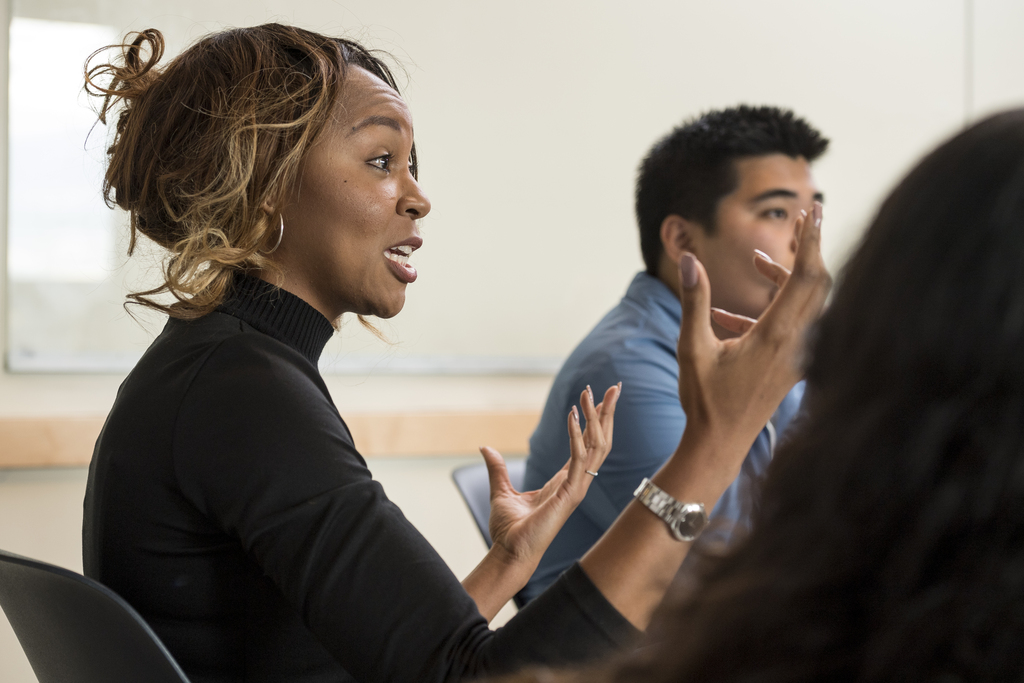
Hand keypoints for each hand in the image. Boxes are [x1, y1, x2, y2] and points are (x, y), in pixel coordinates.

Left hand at [482, 383, 620, 566]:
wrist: (509, 553)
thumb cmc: (509, 530)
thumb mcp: (501, 491)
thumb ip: (498, 468)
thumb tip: (485, 448)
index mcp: (565, 481)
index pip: (588, 444)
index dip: (596, 420)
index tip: (599, 396)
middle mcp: (577, 482)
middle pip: (600, 441)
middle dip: (608, 413)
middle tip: (614, 386)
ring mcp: (577, 489)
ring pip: (596, 447)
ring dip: (596, 418)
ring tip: (591, 393)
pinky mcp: (570, 495)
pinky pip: (578, 460)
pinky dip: (577, 436)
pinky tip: (572, 415)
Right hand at [676, 202, 829, 471]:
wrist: (720, 444)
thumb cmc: (704, 400)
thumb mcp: (691, 348)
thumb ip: (694, 301)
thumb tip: (689, 260)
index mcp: (775, 335)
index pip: (804, 275)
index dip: (811, 239)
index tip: (813, 210)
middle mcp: (796, 343)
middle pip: (818, 283)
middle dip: (809, 249)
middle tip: (800, 221)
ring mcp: (798, 356)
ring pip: (810, 303)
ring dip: (790, 277)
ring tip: (758, 261)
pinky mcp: (793, 366)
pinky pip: (797, 324)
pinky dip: (778, 305)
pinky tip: (734, 314)